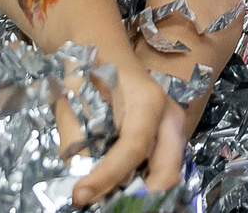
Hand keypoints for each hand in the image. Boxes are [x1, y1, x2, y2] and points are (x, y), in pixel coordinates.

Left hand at [59, 54, 187, 206]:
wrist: (105, 51)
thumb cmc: (88, 72)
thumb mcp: (73, 103)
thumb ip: (75, 143)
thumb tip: (80, 181)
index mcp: (148, 101)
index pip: (133, 149)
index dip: (107, 177)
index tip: (80, 195)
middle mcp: (169, 117)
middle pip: (167, 172)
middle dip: (140, 197)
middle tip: (106, 204)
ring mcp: (174, 129)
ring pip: (168, 175)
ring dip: (142, 192)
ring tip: (109, 196)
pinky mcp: (170, 139)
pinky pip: (161, 170)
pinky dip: (143, 184)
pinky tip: (118, 184)